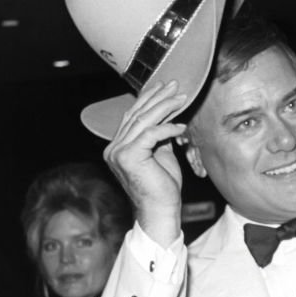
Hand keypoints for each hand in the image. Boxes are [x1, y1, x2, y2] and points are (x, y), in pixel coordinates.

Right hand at [103, 80, 188, 245]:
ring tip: (181, 98)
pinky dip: (167, 128)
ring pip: (143, 122)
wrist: (161, 210)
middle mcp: (113, 148)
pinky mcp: (129, 157)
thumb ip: (159, 137)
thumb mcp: (162, 155)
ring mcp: (118, 153)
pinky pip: (150, 135)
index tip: (165, 88)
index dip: (149, 99)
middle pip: (137, 115)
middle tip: (175, 85)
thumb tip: (168, 118)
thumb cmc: (163, 187)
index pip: (133, 116)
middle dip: (157, 98)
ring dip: (165, 107)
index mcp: (118, 147)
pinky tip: (181, 126)